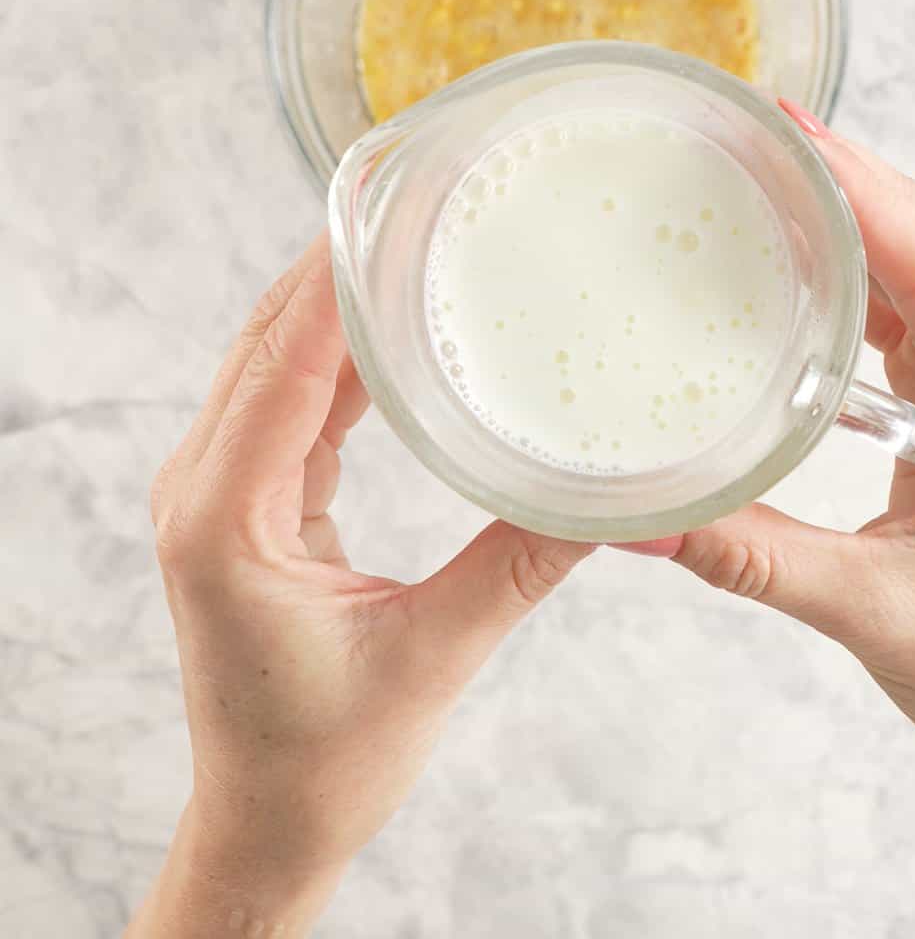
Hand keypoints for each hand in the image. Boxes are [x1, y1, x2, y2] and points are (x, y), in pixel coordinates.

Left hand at [129, 235, 592, 937]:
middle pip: (268, 342)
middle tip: (410, 196)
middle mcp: (206, 492)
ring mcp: (222, 493)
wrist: (270, 820)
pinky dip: (335, 352)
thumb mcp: (433, 656)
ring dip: (332, 300)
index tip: (388, 207)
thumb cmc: (325, 760)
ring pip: (274, 361)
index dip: (335, 280)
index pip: (283, 365)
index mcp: (226, 522)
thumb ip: (517, 564)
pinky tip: (389, 324)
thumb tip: (604, 496)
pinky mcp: (251, 501)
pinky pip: (290, 399)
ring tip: (404, 239)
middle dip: (334, 265)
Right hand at [649, 104, 914, 938]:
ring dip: (850, 209)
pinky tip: (798, 247)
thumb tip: (638, 517)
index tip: (788, 132)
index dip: (859, 192)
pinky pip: (914, 296)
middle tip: (756, 128)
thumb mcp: (866, 608)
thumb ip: (747, 554)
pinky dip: (857, 262)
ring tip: (765, 169)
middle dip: (846, 178)